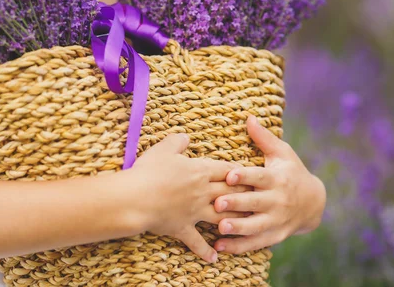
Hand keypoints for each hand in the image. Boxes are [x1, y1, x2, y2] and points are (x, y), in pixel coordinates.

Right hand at [131, 134, 247, 262]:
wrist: (135, 198)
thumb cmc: (149, 171)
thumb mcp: (164, 149)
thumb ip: (177, 141)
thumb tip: (186, 136)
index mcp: (200, 171)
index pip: (227, 171)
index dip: (240, 172)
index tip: (251, 174)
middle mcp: (203, 193)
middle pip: (231, 194)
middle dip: (246, 195)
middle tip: (259, 198)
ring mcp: (194, 212)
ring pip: (222, 217)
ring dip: (236, 220)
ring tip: (248, 224)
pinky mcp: (183, 228)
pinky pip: (197, 242)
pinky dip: (206, 251)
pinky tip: (214, 257)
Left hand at [213, 116, 325, 253]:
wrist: (313, 202)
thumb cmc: (291, 172)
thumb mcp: (282, 153)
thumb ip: (263, 138)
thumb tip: (249, 118)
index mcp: (276, 178)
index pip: (259, 177)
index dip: (245, 176)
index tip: (230, 175)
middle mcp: (277, 200)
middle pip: (255, 202)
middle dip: (237, 203)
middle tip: (217, 203)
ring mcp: (277, 219)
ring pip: (256, 226)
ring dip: (238, 228)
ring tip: (220, 227)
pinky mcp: (275, 235)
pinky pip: (256, 243)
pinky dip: (239, 246)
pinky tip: (220, 248)